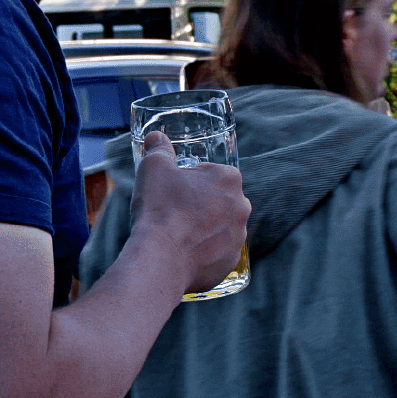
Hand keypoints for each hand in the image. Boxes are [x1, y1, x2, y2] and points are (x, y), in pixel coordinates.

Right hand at [131, 131, 249, 295]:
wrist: (161, 257)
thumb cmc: (159, 209)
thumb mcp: (153, 169)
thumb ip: (158, 150)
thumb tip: (157, 137)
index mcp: (229, 179)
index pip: (209, 174)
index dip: (187, 181)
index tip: (171, 191)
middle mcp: (242, 205)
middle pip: (217, 200)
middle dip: (197, 205)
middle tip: (172, 213)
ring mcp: (239, 235)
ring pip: (218, 227)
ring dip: (201, 229)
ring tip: (175, 235)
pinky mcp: (231, 260)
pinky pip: (216, 252)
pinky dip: (201, 253)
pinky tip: (181, 254)